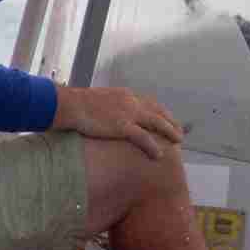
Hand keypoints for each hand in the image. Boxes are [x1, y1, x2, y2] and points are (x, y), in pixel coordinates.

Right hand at [50, 82, 183, 159]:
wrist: (69, 105)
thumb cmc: (78, 105)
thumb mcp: (99, 101)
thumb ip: (110, 107)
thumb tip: (110, 116)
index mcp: (125, 95)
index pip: (149, 102)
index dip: (161, 112)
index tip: (168, 118)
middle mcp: (130, 102)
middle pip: (158, 111)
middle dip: (171, 121)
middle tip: (180, 131)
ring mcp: (127, 113)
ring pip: (156, 122)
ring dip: (169, 131)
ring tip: (178, 141)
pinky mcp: (122, 126)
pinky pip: (143, 138)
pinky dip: (153, 146)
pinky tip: (159, 154)